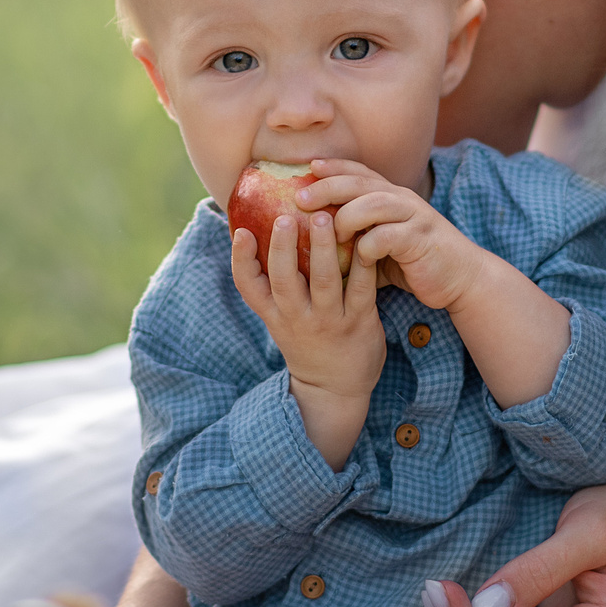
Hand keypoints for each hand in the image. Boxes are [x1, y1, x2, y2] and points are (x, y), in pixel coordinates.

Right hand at [230, 207, 383, 467]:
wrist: (334, 390)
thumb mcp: (280, 321)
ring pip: (325, 280)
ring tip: (325, 218)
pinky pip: (362, 287)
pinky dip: (363, 262)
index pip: (248, 286)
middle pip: (284, 279)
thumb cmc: (306, 343)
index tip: (242, 232)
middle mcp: (297, 318)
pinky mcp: (358, 322)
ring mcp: (328, 321)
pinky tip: (364, 237)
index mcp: (274, 315)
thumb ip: (273, 287)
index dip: (241, 259)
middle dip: (283, 247)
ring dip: (324, 248)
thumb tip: (261, 235)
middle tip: (285, 217)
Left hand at [297, 159, 495, 309]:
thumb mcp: (381, 245)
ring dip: (346, 216)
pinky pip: (388, 236)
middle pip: (360, 183)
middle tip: (300, 197)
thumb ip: (356, 236)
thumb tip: (314, 242)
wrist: (460, 277)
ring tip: (329, 232)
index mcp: (391, 196)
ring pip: (373, 203)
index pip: (360, 172)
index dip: (334, 166)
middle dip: (328, 186)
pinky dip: (368, 246)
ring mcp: (413, 217)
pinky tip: (359, 258)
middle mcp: (402, 199)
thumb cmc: (414, 262)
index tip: (308, 166)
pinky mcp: (420, 239)